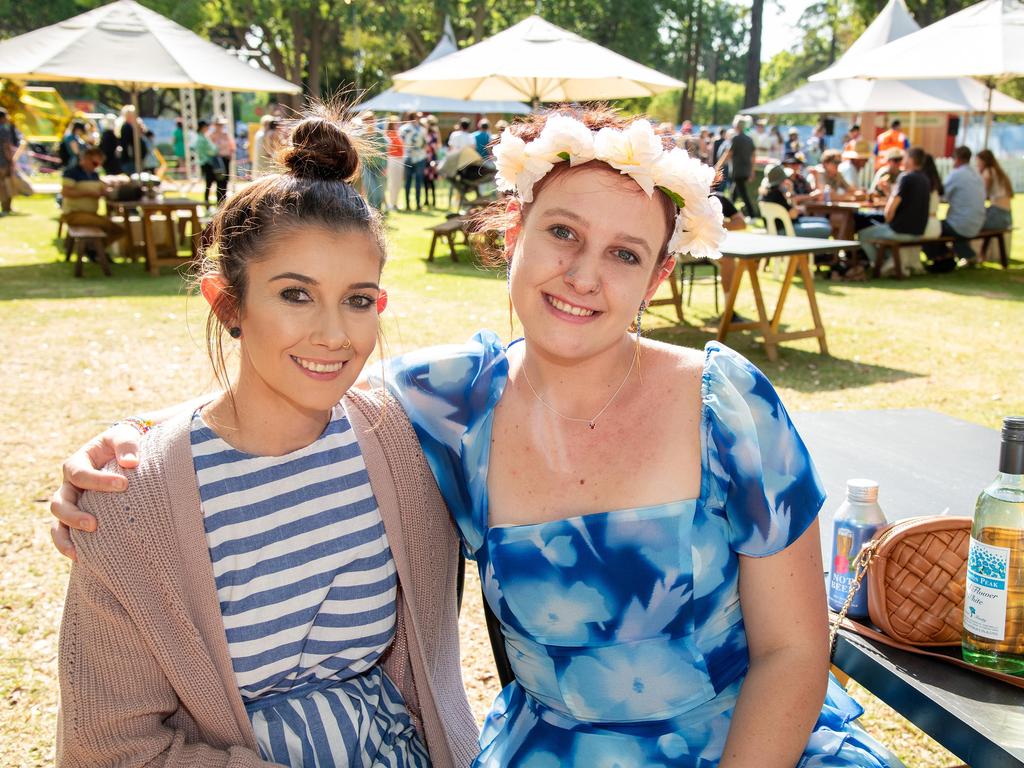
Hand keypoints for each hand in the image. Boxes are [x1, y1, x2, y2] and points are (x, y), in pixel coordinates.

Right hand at [49, 424, 141, 559]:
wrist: (125, 454)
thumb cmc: (124, 444)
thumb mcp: (125, 436)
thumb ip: (127, 445)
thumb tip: (131, 462)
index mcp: (78, 462)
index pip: (80, 474)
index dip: (99, 481)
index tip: (124, 485)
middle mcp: (70, 484)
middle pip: (60, 502)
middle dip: (74, 515)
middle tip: (94, 524)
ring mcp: (73, 501)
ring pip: (58, 522)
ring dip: (66, 536)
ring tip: (80, 551)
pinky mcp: (80, 515)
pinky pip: (66, 533)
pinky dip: (68, 546)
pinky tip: (81, 559)